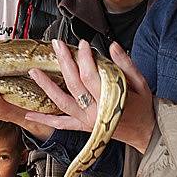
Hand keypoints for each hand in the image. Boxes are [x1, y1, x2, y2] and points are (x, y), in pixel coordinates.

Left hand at [25, 40, 155, 152]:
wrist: (146, 132)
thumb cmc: (144, 107)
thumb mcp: (141, 83)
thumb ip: (126, 64)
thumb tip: (112, 46)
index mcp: (111, 100)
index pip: (91, 76)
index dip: (84, 59)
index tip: (82, 44)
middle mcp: (96, 112)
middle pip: (74, 85)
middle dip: (64, 63)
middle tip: (56, 46)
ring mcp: (87, 121)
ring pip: (62, 102)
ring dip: (47, 87)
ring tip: (34, 72)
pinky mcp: (83, 127)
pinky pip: (61, 124)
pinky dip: (45, 119)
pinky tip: (30, 113)